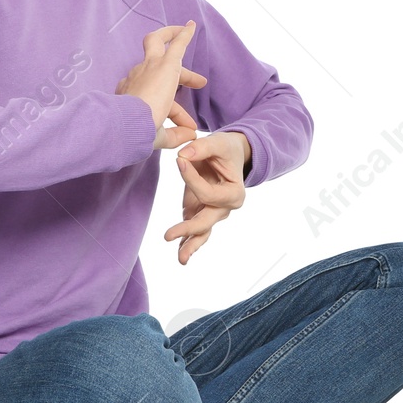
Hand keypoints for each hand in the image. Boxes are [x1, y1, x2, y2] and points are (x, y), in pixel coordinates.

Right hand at [117, 21, 208, 149]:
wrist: (127, 124)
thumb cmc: (135, 133)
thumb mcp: (157, 137)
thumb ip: (174, 135)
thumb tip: (190, 135)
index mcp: (132, 95)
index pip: (157, 100)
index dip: (176, 113)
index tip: (188, 126)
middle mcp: (136, 76)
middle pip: (157, 68)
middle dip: (180, 75)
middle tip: (199, 82)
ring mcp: (148, 68)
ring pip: (156, 44)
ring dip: (172, 38)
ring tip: (185, 31)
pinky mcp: (163, 65)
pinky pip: (175, 44)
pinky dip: (183, 34)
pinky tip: (191, 26)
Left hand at [165, 131, 248, 263]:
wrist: (229, 155)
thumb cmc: (226, 149)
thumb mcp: (218, 143)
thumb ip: (201, 148)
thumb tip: (182, 156)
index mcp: (235, 193)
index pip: (208, 193)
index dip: (191, 179)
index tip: (180, 159)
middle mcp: (225, 208)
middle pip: (206, 221)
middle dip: (188, 229)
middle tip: (168, 235)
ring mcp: (212, 213)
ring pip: (202, 232)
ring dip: (189, 245)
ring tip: (181, 259)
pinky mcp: (200, 212)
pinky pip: (193, 231)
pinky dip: (185, 241)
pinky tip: (179, 254)